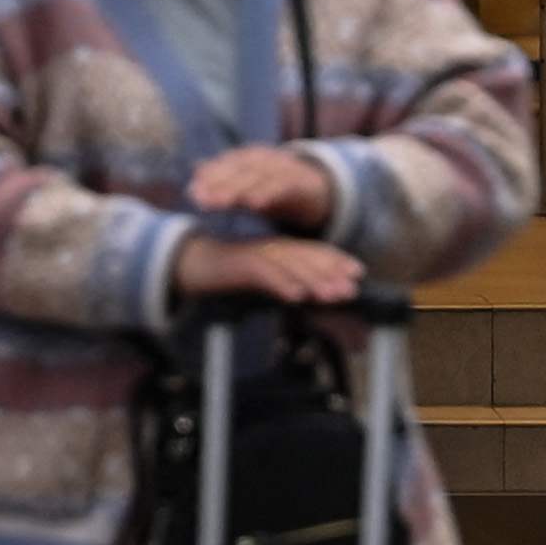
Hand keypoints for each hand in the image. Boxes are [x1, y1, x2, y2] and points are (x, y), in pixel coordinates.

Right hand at [173, 227, 371, 304]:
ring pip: (291, 265)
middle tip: (352, 289)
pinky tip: (297, 296)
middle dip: (333, 272)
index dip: (336, 259)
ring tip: (334, 295)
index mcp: (278, 248)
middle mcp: (270, 247)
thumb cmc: (226, 275)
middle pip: (307, 257)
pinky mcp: (239, 265)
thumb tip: (307, 297)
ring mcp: (255, 254)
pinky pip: (264, 274)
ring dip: (314, 280)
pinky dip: (282, 284)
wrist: (187, 265)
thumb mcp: (261, 280)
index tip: (358, 273)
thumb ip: (282, 284)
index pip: (312, 251)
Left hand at [185, 146, 337, 229]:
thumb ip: (224, 178)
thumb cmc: (272, 187)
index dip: (208, 176)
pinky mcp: (299, 181)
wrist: (314, 189)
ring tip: (221, 202)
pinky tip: (255, 204)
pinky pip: (282, 186)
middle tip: (201, 200)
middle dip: (218, 184)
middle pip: (238, 170)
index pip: (225, 164)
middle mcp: (263, 159)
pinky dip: (268, 192)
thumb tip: (196, 171)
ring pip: (257, 177)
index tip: (192, 192)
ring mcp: (282, 168)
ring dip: (238, 188)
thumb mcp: (246, 183)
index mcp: (248, 158)